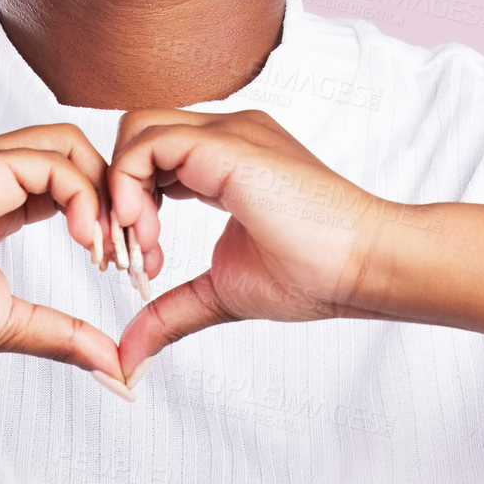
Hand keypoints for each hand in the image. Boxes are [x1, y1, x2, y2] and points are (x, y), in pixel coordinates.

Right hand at [0, 123, 124, 377]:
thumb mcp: (7, 323)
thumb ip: (60, 333)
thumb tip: (113, 365)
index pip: (67, 175)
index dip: (103, 211)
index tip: (117, 263)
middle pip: (75, 148)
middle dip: (113, 193)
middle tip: (125, 251)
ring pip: (66, 144)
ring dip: (102, 192)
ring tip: (106, 248)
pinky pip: (44, 161)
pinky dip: (80, 194)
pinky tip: (87, 240)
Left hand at [107, 110, 412, 373]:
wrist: (367, 266)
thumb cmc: (317, 274)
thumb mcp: (223, 292)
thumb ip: (172, 310)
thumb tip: (131, 354)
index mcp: (226, 159)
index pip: (152, 157)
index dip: (131, 205)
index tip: (141, 262)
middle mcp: (225, 136)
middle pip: (136, 134)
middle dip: (115, 192)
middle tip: (129, 252)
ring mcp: (227, 133)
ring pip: (136, 130)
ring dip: (120, 190)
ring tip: (143, 246)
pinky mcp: (227, 145)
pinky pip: (149, 144)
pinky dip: (129, 186)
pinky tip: (148, 233)